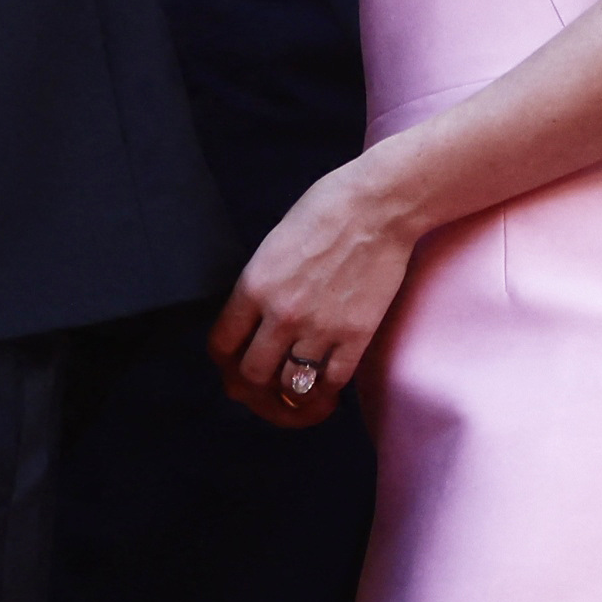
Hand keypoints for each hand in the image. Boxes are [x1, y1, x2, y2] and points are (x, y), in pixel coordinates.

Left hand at [209, 161, 423, 427]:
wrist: (379, 205)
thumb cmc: (327, 211)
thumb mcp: (273, 245)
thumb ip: (259, 287)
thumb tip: (252, 324)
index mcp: (254, 286)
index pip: (221, 345)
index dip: (224, 362)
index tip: (233, 364)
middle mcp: (282, 314)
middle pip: (250, 377)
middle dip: (251, 388)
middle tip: (261, 387)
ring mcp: (320, 328)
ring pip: (290, 388)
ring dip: (288, 396)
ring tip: (293, 392)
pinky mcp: (356, 336)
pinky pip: (331, 384)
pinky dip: (324, 394)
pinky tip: (325, 390)